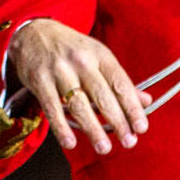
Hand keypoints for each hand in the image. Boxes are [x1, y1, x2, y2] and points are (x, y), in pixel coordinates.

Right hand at [6, 18, 149, 154]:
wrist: (33, 32)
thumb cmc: (71, 48)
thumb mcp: (98, 56)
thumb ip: (119, 80)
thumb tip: (146, 101)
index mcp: (100, 54)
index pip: (120, 83)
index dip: (132, 106)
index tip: (141, 127)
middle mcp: (81, 60)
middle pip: (102, 95)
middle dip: (117, 121)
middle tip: (128, 142)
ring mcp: (59, 70)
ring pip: (79, 104)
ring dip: (93, 129)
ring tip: (104, 148)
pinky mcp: (39, 80)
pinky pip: (52, 107)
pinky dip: (61, 127)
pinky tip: (70, 143)